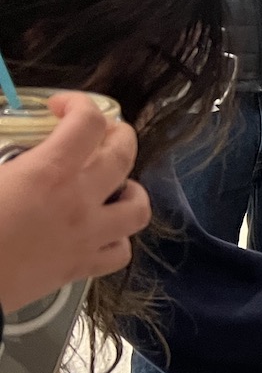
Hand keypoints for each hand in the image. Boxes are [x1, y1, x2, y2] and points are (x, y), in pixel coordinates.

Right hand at [0, 92, 150, 310]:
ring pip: (138, 208)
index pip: (88, 123)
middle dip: (118, 135)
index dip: (80, 104)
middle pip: (124, 156)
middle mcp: (79, 201)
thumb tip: (18, 152)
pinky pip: (121, 253)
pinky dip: (118, 238)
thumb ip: (8, 154)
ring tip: (115, 184)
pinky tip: (102, 231)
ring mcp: (87, 237)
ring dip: (132, 189)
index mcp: (49, 172)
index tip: (60, 107)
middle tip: (101, 133)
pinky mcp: (82, 269)